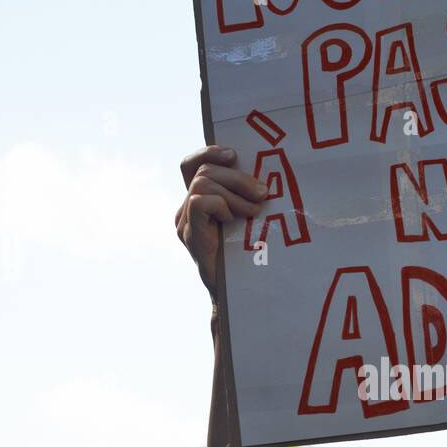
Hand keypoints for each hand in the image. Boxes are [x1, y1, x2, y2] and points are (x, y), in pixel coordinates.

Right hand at [176, 145, 267, 299]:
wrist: (238, 294)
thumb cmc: (249, 257)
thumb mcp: (249, 218)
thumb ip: (244, 197)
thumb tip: (262, 177)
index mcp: (199, 202)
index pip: (192, 165)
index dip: (209, 152)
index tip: (233, 154)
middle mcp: (186, 210)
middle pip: (204, 171)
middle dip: (237, 177)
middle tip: (262, 194)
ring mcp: (185, 222)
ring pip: (203, 184)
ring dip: (234, 194)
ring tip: (253, 212)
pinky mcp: (188, 234)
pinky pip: (200, 201)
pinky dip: (222, 206)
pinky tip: (232, 221)